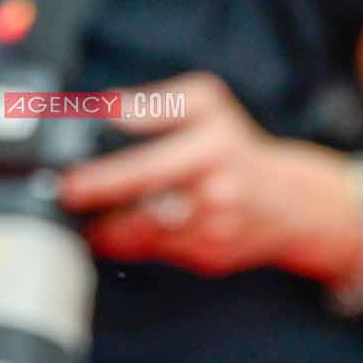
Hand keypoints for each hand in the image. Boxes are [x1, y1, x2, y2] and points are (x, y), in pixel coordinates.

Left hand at [57, 72, 352, 279]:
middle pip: (142, 213)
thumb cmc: (238, 147)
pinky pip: (158, 255)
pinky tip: (119, 230)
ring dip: (112, 231)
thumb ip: (155, 103)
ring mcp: (214, 233)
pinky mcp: (209, 260)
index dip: (104, 181)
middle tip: (69, 204)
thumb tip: (110, 109)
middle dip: (100, 214)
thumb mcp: (206, 102)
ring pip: (146, 239)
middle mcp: (216, 196)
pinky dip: (134, 244)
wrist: (294, 203)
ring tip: (89, 217)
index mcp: (211, 151)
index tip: (71, 186)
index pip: (148, 169)